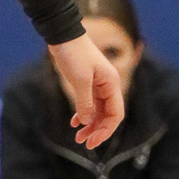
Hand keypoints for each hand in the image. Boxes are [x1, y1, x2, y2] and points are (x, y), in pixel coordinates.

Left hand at [49, 33, 123, 149]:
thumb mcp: (80, 80)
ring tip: (78, 137)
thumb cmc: (73, 53)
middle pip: (108, 115)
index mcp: (112, 84)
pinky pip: (89, 104)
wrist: (62, 35)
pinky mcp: (87, 84)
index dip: (106, 130)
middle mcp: (108, 86)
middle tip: (84, 143)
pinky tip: (74, 123)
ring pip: (98, 111)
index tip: (93, 141)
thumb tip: (87, 122)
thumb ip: (85, 102)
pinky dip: (83, 115)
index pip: (116, 114)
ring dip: (89, 125)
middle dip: (97, 130)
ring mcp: (98, 85)